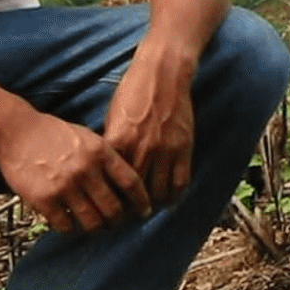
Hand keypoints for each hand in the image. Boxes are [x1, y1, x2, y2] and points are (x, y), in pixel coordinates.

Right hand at [0, 107, 150, 233]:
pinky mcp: (44, 199)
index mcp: (101, 153)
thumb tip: (127, 183)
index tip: (145, 211)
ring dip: (97, 228)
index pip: (131, 182)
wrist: (17, 132)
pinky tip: (70, 224)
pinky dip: (71, 228)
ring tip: (96, 228)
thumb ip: (107, 157)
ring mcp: (65, 186)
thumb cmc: (54, 134)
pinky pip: (65, 225)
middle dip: (118, 221)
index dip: (142, 201)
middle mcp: (87, 170)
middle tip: (117, 223)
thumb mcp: (89, 138)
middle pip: (114, 208)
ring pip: (92, 221)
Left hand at [103, 48, 197, 204]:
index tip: (109, 208)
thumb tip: (106, 170)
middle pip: (133, 193)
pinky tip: (170, 199)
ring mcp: (164, 150)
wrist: (163, 74)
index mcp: (117, 143)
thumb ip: (112, 145)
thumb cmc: (133, 92)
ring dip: (154, 204)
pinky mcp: (183, 147)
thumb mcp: (113, 118)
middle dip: (130, 209)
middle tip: (128, 215)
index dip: (110, 200)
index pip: (110, 184)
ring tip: (149, 208)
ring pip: (159, 192)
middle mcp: (140, 149)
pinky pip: (181, 181)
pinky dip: (175, 195)